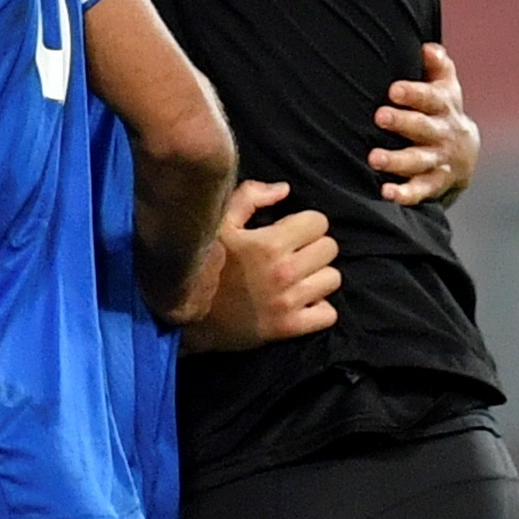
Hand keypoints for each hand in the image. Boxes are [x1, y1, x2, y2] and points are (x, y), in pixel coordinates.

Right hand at [184, 182, 340, 348]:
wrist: (185, 317)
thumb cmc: (204, 265)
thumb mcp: (219, 224)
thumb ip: (249, 197)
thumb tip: (284, 190)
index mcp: (268, 243)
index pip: (318, 222)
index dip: (305, 224)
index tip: (290, 233)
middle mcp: (283, 272)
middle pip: (329, 249)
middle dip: (314, 248)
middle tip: (295, 255)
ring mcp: (288, 302)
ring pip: (332, 279)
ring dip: (318, 277)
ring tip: (299, 278)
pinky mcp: (288, 328)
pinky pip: (328, 314)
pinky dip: (319, 309)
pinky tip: (302, 302)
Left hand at [372, 41, 476, 204]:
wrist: (465, 153)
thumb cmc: (442, 112)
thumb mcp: (446, 87)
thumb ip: (438, 66)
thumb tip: (428, 48)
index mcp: (444, 106)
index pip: (430, 97)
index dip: (414, 93)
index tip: (394, 90)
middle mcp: (443, 133)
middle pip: (422, 127)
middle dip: (402, 122)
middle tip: (380, 116)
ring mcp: (439, 159)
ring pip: (418, 160)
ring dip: (397, 160)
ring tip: (374, 158)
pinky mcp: (435, 183)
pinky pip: (420, 190)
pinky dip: (405, 193)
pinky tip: (387, 193)